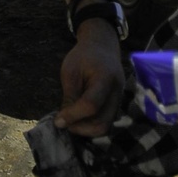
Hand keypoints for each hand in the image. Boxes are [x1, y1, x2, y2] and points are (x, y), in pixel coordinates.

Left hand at [55, 21, 124, 136]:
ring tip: (71, 121)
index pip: (91, 105)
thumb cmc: (83, 56)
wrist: (103, 46)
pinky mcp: (117, 105)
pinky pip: (106, 122)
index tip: (58, 121)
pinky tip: (79, 118)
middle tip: (63, 123)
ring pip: (105, 126)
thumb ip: (70, 96)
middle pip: (102, 122)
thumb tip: (63, 121)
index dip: (73, 116)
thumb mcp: (70, 71)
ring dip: (86, 129)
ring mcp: (119, 100)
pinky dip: (91, 125)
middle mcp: (117, 92)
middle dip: (80, 128)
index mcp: (106, 78)